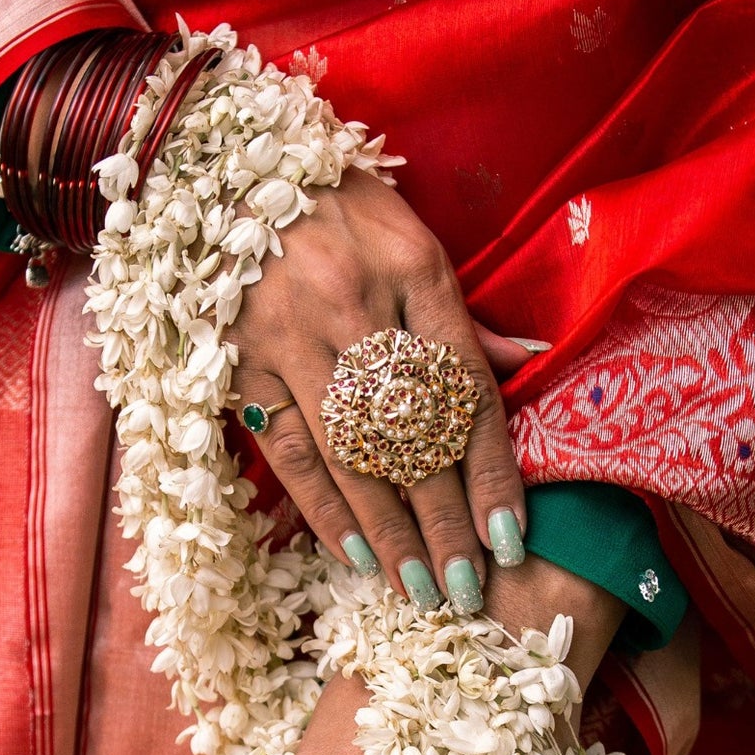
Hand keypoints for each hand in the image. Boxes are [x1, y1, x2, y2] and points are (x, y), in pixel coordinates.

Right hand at [230, 170, 540, 612]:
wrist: (221, 165)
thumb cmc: (336, 205)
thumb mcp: (412, 236)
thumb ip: (463, 314)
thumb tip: (534, 362)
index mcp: (414, 268)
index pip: (465, 390)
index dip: (491, 471)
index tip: (510, 536)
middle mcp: (355, 306)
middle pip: (413, 437)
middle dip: (445, 522)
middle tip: (470, 589)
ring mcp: (291, 336)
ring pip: (351, 455)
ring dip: (390, 533)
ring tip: (422, 589)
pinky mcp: (239, 360)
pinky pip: (288, 450)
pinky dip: (322, 507)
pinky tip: (354, 553)